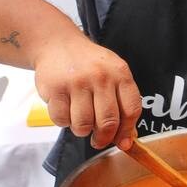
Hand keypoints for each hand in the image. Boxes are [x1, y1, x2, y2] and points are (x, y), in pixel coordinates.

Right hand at [34, 33, 142, 150]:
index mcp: (120, 73)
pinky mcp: (55, 89)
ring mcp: (77, 82)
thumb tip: (126, 141)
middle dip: (103, 138)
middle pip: (107, 122)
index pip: (131, 110)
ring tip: (81, 120)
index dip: (127, 131)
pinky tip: (66, 109)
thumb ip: (123, 105)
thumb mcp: (113, 75)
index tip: (122, 141)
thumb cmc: (89, 65)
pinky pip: (61, 120)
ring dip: (82, 130)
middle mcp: (100, 76)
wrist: (58, 44)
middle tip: (99, 140)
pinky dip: (64, 121)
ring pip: (83, 125)